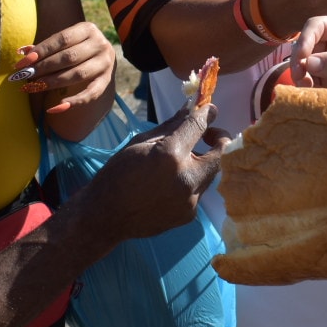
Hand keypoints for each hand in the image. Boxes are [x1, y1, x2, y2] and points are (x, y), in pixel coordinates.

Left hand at [14, 23, 114, 115]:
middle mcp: (100, 44)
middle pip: (69, 57)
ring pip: (77, 74)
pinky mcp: (107, 80)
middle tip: (26, 75)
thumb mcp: (65, 42)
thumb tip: (22, 52)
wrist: (101, 56)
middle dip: (44, 67)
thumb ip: (46, 47)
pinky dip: (74, 101)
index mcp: (88, 29)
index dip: (42, 50)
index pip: (62, 39)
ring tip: (36, 86)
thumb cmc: (76, 47)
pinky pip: (91, 94)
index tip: (23, 62)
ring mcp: (105, 63)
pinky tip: (56, 107)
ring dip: (54, 82)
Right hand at [79, 100, 228, 242]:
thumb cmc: (117, 174)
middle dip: (217, 140)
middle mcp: (186, 178)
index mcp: (170, 155)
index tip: (208, 109)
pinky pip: (199, 192)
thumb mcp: (139, 143)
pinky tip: (170, 184)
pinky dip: (190, 182)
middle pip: (220, 153)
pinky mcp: (189, 215)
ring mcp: (190, 200)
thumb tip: (188, 109)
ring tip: (181, 161)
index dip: (206, 113)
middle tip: (206, 135)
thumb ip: (169, 127)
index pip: (198, 125)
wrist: (106, 216)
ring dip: (201, 163)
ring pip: (210, 174)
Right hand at [288, 16, 326, 91]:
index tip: (302, 57)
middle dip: (299, 60)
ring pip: (305, 65)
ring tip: (305, 88)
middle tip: (299, 76)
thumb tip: (309, 63)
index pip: (317, 26)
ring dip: (300, 75)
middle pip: (306, 46)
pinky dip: (306, 87)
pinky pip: (311, 81)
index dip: (306, 39)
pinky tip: (309, 94)